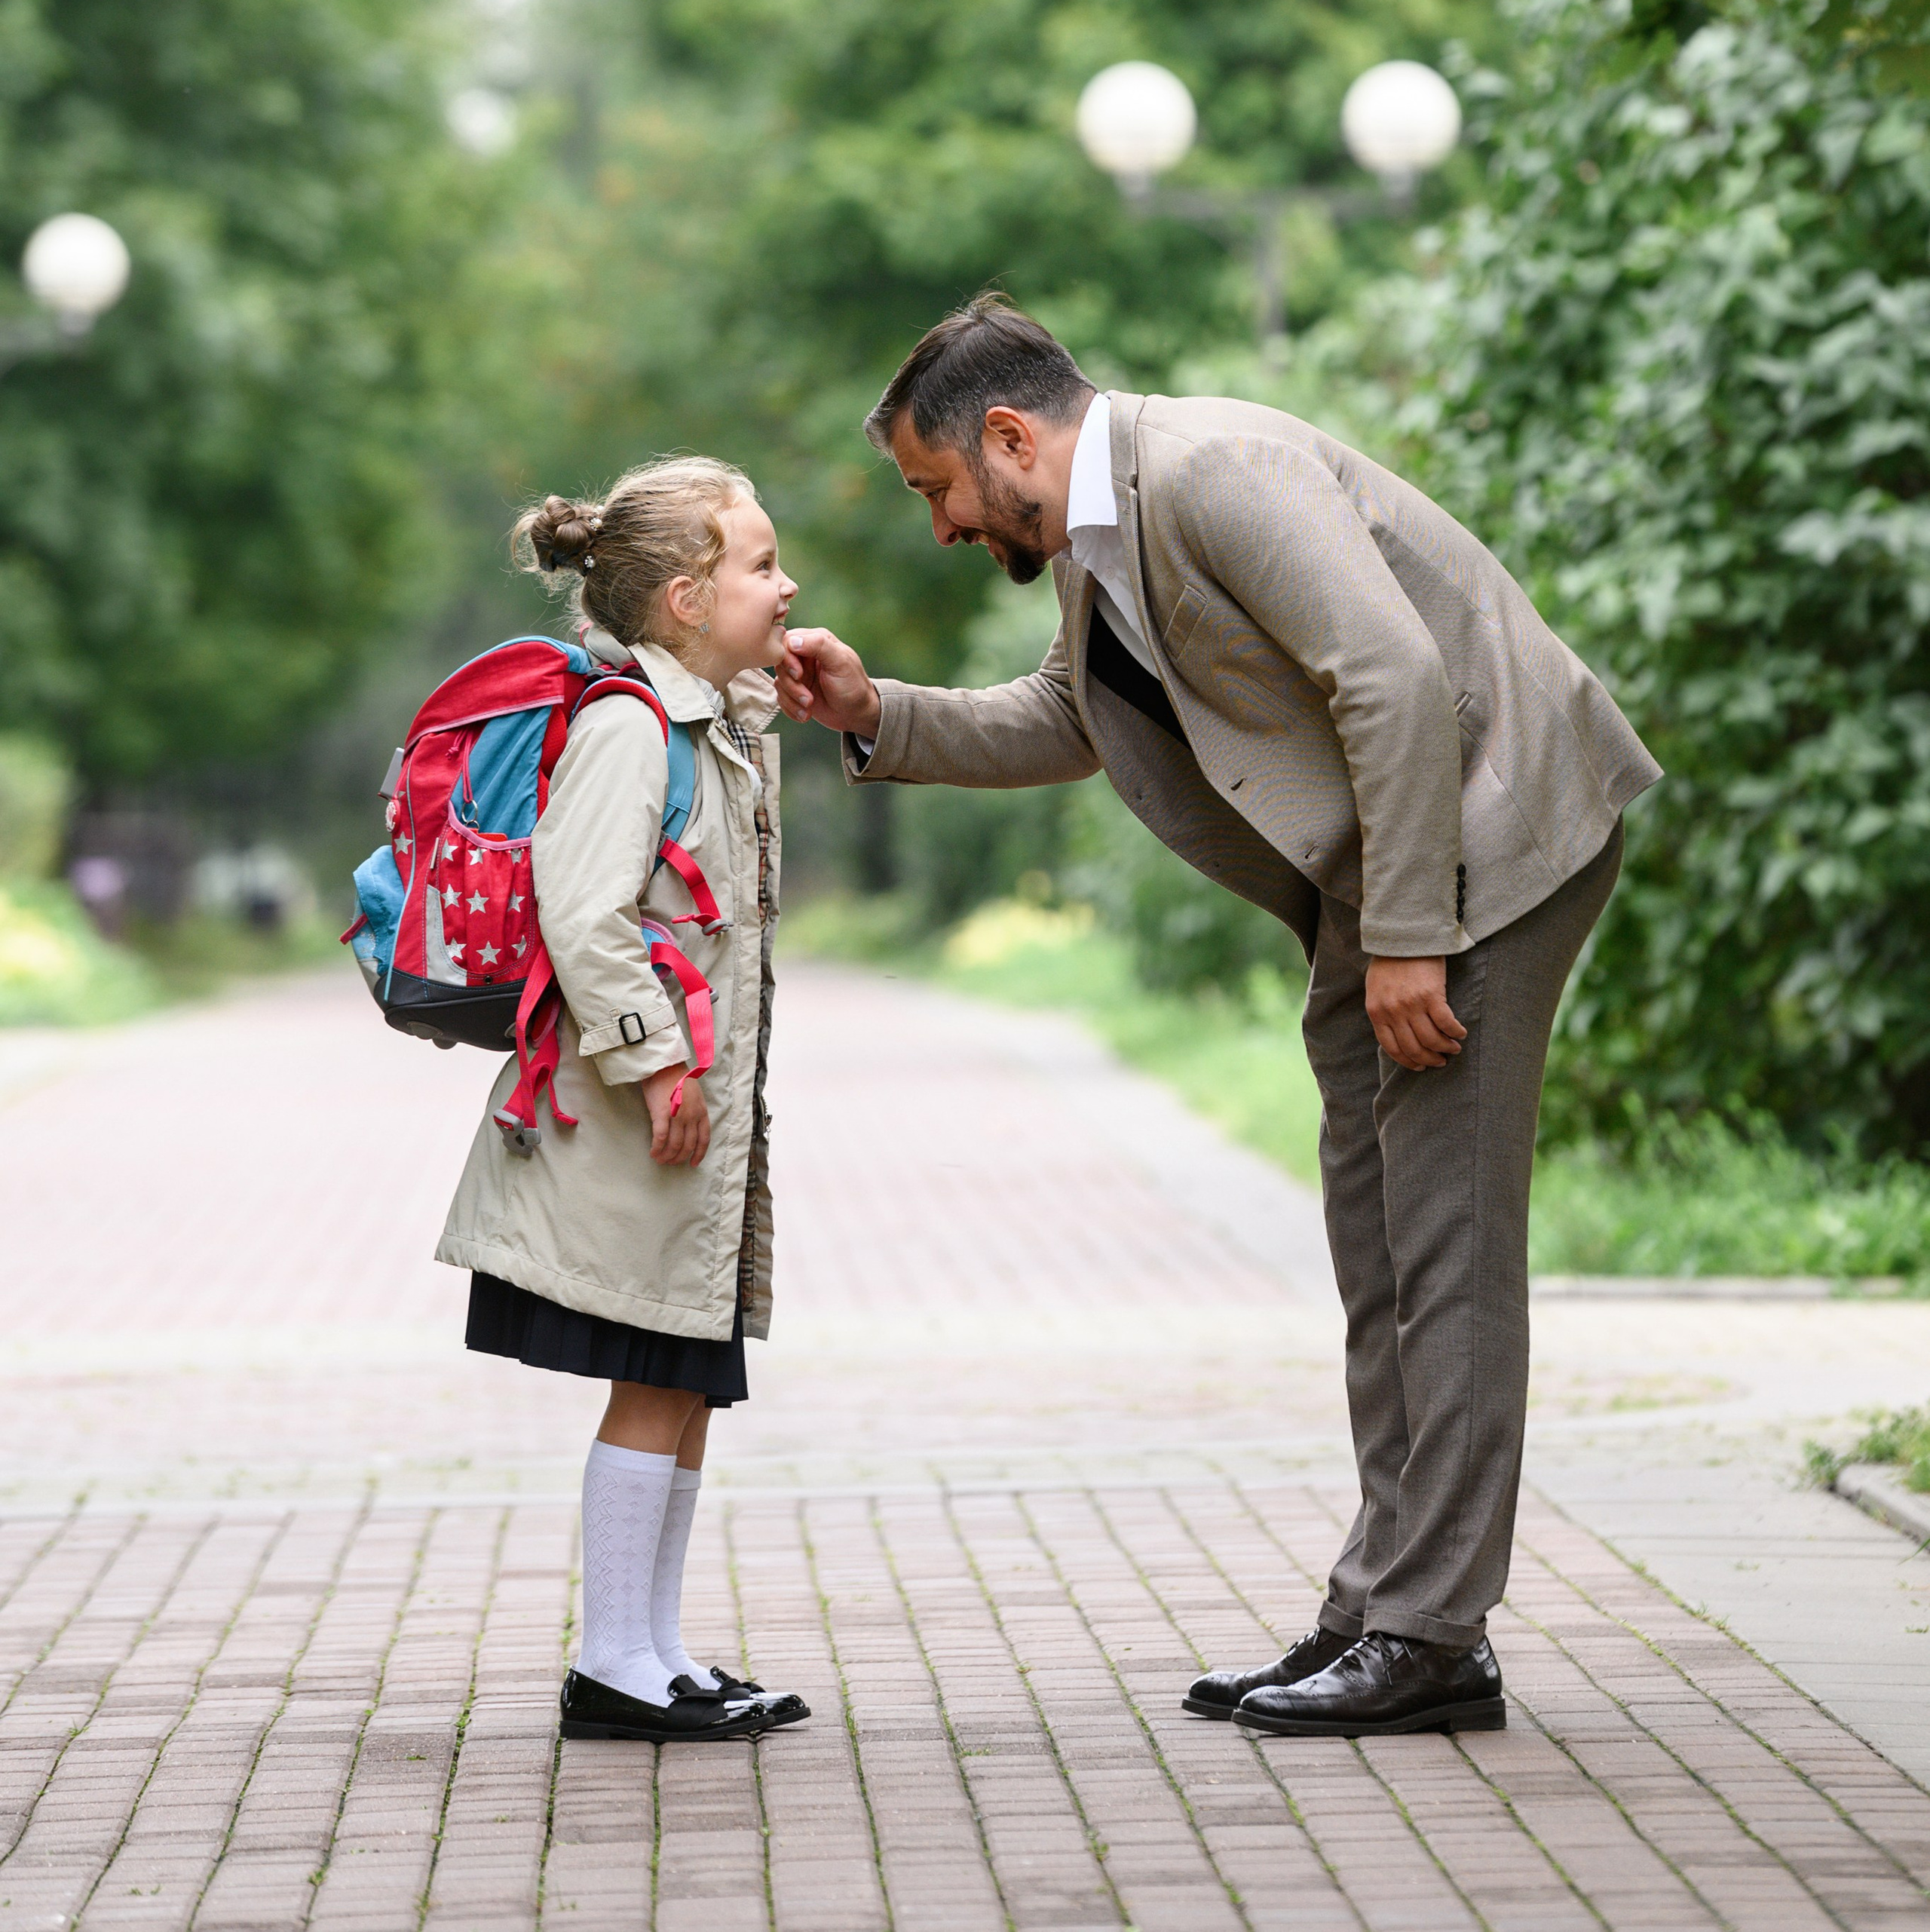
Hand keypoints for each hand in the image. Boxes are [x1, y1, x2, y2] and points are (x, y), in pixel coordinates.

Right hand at [643, 1064, 710, 1165]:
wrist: (664, 1066)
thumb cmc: (677, 1078)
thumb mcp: (695, 1096)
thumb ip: (694, 1112)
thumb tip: (686, 1129)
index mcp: (702, 1112)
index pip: (704, 1139)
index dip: (699, 1154)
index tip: (693, 1163)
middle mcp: (692, 1116)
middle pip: (688, 1145)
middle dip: (679, 1158)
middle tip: (670, 1162)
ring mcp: (678, 1116)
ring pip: (675, 1145)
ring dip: (667, 1156)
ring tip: (660, 1160)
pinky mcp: (662, 1114)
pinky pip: (661, 1137)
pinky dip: (657, 1148)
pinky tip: (653, 1153)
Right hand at [776, 626, 881, 736]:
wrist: (856, 714)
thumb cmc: (853, 686)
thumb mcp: (840, 662)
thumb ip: (819, 645)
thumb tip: (792, 641)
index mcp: (816, 640)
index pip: (787, 641)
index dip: (788, 659)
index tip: (799, 675)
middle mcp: (805, 655)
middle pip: (780, 663)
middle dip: (791, 684)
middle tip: (808, 698)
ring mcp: (799, 674)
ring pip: (779, 682)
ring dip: (792, 699)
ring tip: (809, 706)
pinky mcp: (795, 690)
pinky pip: (781, 697)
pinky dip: (791, 708)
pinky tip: (805, 713)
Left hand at [1365, 955, 1466, 1071]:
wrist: (1403, 936)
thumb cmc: (1390, 962)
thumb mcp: (1377, 989)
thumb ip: (1384, 1011)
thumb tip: (1398, 1033)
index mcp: (1377, 1013)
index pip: (1392, 1048)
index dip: (1408, 1061)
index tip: (1419, 1067)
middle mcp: (1393, 1012)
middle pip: (1413, 1048)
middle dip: (1429, 1060)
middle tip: (1440, 1062)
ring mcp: (1412, 1005)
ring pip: (1431, 1040)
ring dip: (1445, 1048)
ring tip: (1453, 1049)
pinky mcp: (1431, 996)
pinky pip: (1446, 1023)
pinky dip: (1455, 1032)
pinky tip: (1460, 1033)